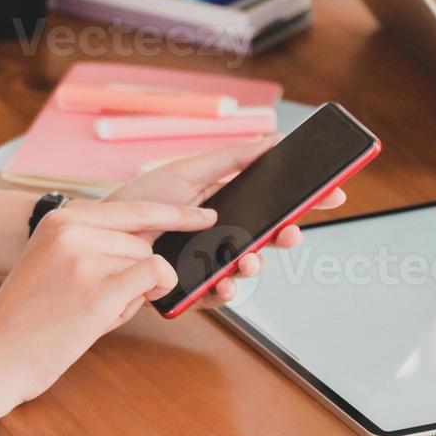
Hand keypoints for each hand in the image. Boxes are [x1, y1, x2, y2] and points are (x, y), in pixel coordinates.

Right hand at [0, 199, 215, 414]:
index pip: (132, 207)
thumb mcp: (52, 263)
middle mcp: (72, 229)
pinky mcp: (98, 290)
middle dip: (134, 275)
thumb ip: (94, 245)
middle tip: (89, 301)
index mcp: (60, 219)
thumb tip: (152, 246)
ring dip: (130, 295)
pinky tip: (104, 317)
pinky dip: (144, 300)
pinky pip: (154, 280)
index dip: (173, 214)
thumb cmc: (26, 320)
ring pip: (149, 264)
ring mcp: (85, 258)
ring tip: (84, 312)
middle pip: (144, 243)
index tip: (204, 216)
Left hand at [102, 137, 347, 307]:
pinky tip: (224, 285)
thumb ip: (231, 158)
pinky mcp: (192, 288)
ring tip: (248, 261)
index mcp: (229, 204)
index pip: (277, 204)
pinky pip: (218, 297)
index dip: (307, 201)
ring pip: (249, 270)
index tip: (335, 193)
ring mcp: (211, 263)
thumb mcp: (188, 171)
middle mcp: (225, 236)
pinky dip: (225, 294)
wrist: (100, 234)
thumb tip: (274, 138)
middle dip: (288, 236)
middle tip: (292, 233)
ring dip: (255, 268)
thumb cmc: (142, 200)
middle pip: (270, 238)